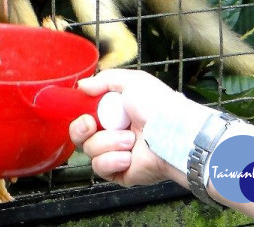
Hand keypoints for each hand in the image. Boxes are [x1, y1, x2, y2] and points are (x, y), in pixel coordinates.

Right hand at [68, 69, 187, 186]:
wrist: (174, 135)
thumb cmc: (158, 107)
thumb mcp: (133, 82)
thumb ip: (105, 80)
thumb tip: (82, 86)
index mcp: (114, 114)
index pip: (84, 117)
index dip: (80, 116)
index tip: (86, 114)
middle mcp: (112, 134)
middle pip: (79, 136)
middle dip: (80, 130)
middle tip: (92, 125)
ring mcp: (115, 154)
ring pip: (90, 151)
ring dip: (108, 143)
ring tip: (131, 140)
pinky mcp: (119, 173)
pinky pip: (100, 168)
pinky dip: (112, 160)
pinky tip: (128, 156)